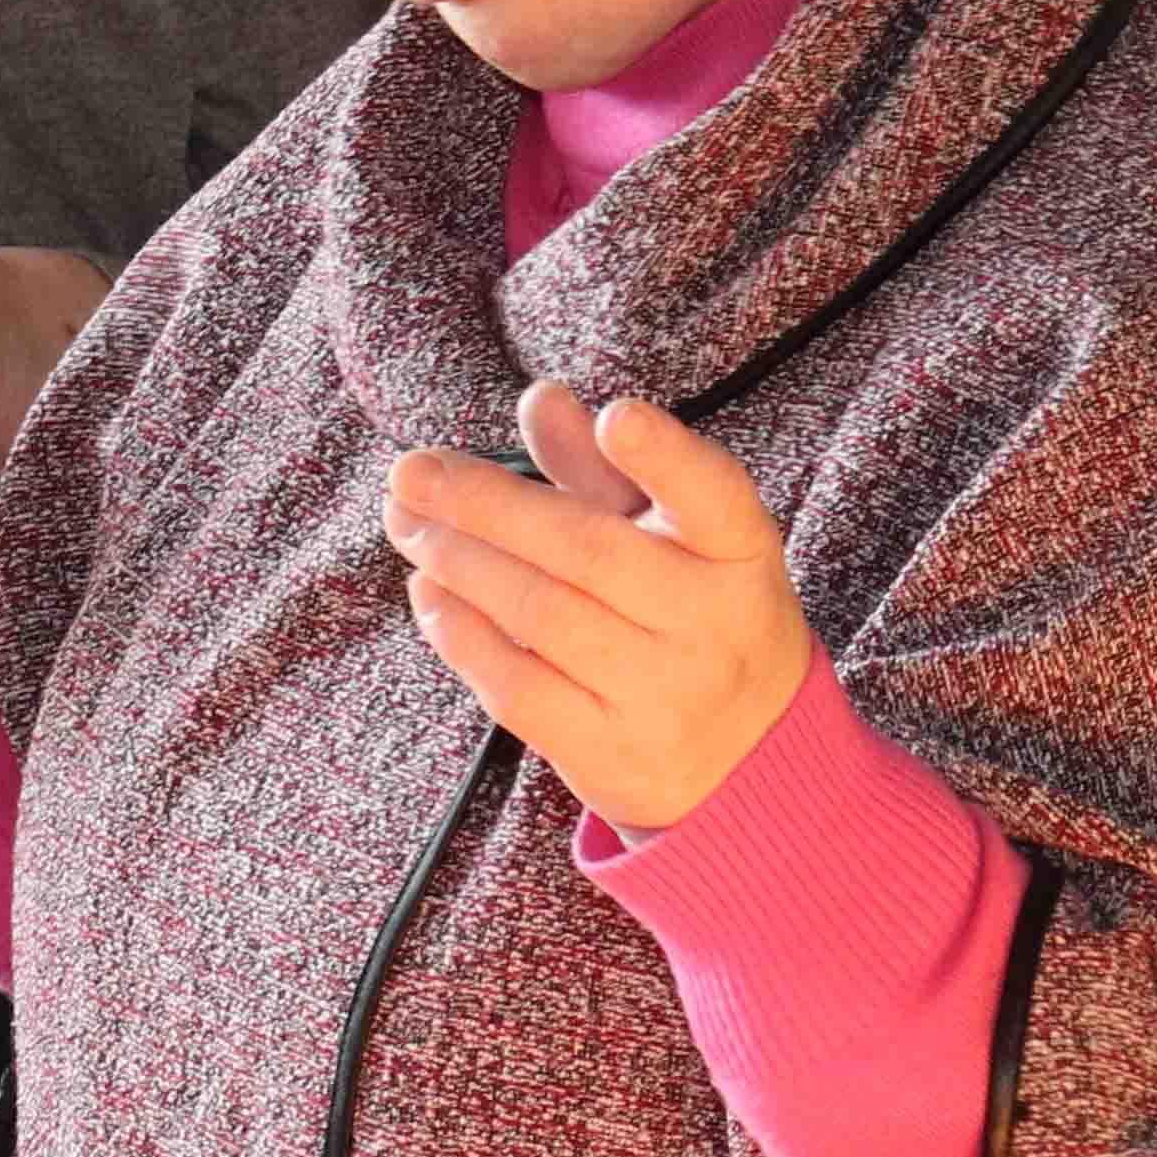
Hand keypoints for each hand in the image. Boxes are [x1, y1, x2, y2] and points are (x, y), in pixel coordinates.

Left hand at [384, 379, 814, 835]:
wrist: (748, 756)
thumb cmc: (693, 615)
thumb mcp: (674, 538)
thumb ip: (604, 469)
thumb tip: (542, 399)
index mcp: (738, 551)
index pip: (714, 495)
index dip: (666, 456)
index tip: (617, 417)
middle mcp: (711, 623)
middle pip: (587, 549)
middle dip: (484, 503)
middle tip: (412, 472)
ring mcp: (663, 695)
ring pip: (541, 614)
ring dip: (459, 562)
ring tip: (407, 523)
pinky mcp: (611, 754)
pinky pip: (520, 689)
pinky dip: (462, 636)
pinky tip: (428, 593)